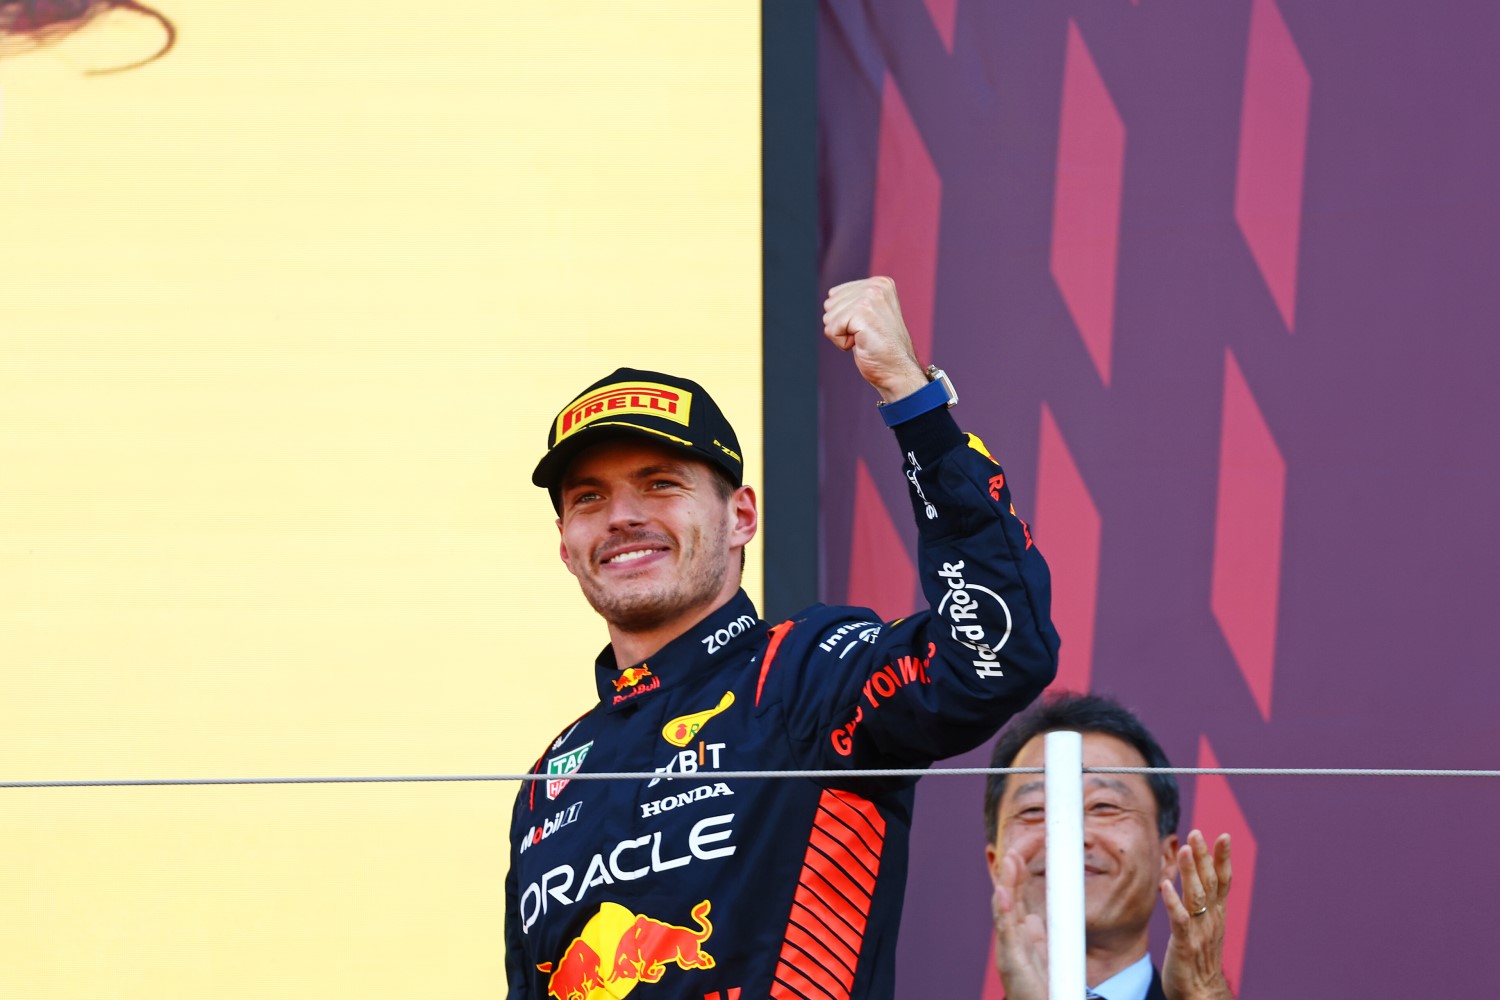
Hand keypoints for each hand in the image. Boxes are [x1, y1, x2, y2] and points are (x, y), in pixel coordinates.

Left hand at [822, 276, 927, 401]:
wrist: (897, 371)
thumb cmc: (881, 349)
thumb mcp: (869, 316)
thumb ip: (853, 301)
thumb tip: (830, 298)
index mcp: (879, 283)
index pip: (835, 295)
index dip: (844, 318)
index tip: (866, 328)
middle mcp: (876, 286)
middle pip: (830, 304)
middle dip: (841, 325)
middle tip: (865, 336)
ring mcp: (870, 297)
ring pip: (829, 316)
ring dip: (842, 334)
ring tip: (865, 340)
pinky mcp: (863, 312)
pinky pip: (831, 329)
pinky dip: (841, 343)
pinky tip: (861, 345)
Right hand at [991, 850, 1048, 999]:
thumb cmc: (1037, 988)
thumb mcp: (1041, 955)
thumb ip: (1036, 935)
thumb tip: (1033, 916)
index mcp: (1020, 935)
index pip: (1016, 898)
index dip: (1017, 876)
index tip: (1019, 853)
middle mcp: (1011, 939)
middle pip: (1008, 899)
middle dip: (1011, 873)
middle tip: (1013, 849)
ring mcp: (1008, 948)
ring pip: (1005, 910)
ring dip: (1007, 884)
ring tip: (1009, 862)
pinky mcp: (1011, 961)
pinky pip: (1007, 933)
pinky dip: (1003, 912)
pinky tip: (1003, 894)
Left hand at [1160, 831, 1235, 999]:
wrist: (1201, 992)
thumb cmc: (1200, 956)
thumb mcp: (1206, 924)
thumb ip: (1205, 900)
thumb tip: (1202, 874)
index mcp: (1217, 913)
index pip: (1223, 881)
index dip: (1223, 859)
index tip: (1224, 835)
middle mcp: (1211, 918)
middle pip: (1210, 882)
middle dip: (1204, 856)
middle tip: (1198, 832)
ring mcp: (1199, 931)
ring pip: (1196, 896)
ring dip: (1191, 872)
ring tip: (1185, 849)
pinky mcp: (1185, 944)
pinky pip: (1179, 920)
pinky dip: (1173, 902)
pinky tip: (1165, 885)